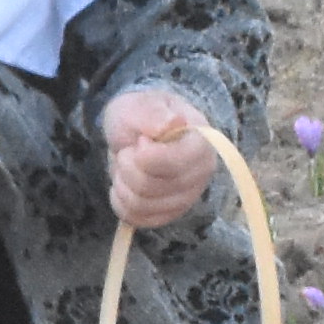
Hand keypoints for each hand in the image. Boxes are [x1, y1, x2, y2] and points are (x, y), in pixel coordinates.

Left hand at [104, 89, 217, 225]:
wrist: (137, 131)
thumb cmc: (143, 115)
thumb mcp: (140, 104)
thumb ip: (154, 113)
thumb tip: (174, 123)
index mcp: (202, 143)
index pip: (175, 164)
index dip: (146, 156)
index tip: (140, 140)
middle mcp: (200, 175)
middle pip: (151, 187)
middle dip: (127, 167)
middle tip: (128, 151)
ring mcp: (186, 198)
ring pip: (141, 205)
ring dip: (122, 183)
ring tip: (126, 166)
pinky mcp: (169, 214)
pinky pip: (137, 219)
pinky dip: (121, 202)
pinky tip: (124, 184)